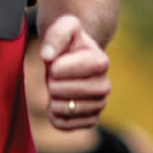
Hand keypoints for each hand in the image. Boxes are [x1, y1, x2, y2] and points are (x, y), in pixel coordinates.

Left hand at [40, 14, 109, 129]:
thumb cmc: (68, 42)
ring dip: (53, 99)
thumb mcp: (64, 27)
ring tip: (55, 88)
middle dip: (54, 83)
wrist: (71, 58)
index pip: (75, 71)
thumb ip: (56, 34)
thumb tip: (47, 55)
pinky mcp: (89, 120)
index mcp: (101, 62)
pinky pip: (66, 125)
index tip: (54, 63)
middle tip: (53, 76)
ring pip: (68, 110)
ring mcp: (98, 104)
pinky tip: (55, 104)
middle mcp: (105, 86)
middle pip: (71, 93)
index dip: (58, 67)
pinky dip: (54, 116)